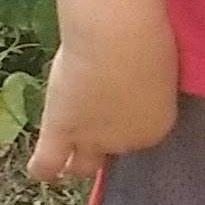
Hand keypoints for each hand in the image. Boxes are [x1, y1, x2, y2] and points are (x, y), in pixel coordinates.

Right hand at [24, 23, 176, 183]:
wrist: (115, 36)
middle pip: (113, 152)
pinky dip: (44, 169)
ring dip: (77, 164)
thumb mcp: (162, 63)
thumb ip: (150, 83)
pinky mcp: (60, 132)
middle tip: (100, 124)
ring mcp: (92, 141)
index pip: (141, 135)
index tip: (125, 100)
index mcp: (157, 125)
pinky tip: (43, 170)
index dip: (131, 120)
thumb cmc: (147, 35)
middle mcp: (126, 142)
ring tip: (70, 161)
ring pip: (81, 167)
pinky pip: (47, 163)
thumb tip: (134, 79)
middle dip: (109, 144)